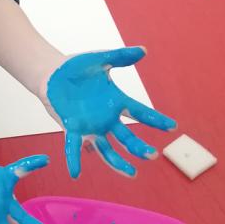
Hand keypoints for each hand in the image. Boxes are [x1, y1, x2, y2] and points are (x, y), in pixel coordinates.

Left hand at [42, 47, 175, 178]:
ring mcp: (90, 126)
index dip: (156, 120)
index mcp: (116, 101)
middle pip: (126, 136)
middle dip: (139, 147)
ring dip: (118, 162)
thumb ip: (120, 56)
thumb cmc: (76, 67)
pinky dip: (75, 160)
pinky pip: (73, 147)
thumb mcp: (100, 60)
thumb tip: (143, 50)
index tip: (173, 127)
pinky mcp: (72, 127)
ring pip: (107, 149)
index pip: (140, 112)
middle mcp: (106, 118)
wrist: (51, 73)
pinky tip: (76, 174)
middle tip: (152, 155)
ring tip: (132, 173)